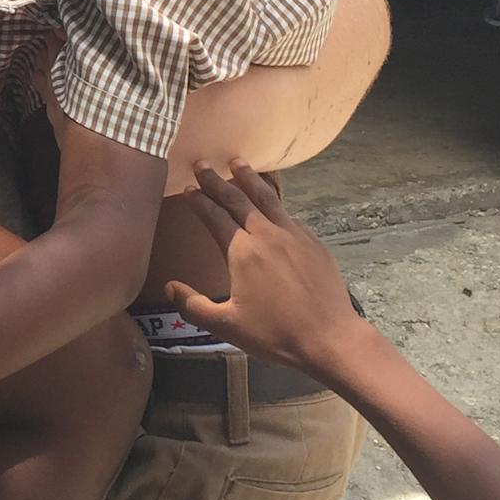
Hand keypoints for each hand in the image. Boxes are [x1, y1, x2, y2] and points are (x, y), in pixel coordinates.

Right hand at [168, 160, 369, 383]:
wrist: (329, 337)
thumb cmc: (275, 334)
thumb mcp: (226, 326)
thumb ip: (193, 306)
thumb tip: (170, 287)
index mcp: (242, 252)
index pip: (214, 216)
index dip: (199, 201)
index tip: (187, 188)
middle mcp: (267, 235)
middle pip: (237, 199)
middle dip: (217, 180)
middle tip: (203, 164)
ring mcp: (294, 235)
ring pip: (267, 197)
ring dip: (249, 178)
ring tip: (238, 162)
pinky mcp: (314, 242)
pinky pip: (289, 214)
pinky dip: (276, 201)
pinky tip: (273, 202)